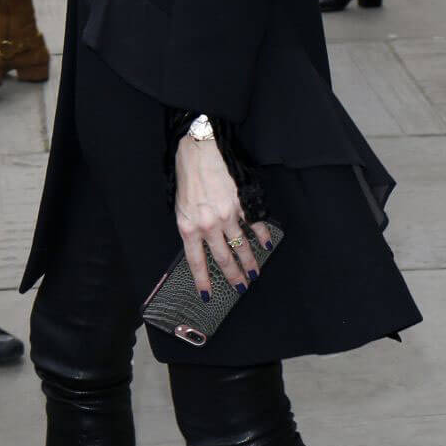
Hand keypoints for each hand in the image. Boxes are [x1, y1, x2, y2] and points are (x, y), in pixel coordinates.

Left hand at [174, 134, 273, 299]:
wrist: (199, 150)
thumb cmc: (187, 176)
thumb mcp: (179, 207)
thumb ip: (190, 228)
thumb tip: (200, 246)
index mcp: (189, 227)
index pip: (196, 262)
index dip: (203, 281)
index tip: (208, 294)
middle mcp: (208, 225)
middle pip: (223, 258)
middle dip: (233, 276)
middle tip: (241, 287)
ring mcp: (227, 215)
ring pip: (241, 245)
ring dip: (248, 261)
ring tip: (254, 272)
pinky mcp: (241, 203)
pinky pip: (254, 224)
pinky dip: (262, 236)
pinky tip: (266, 244)